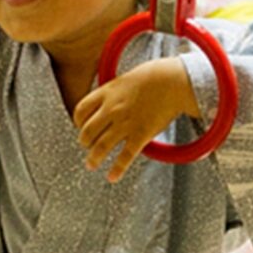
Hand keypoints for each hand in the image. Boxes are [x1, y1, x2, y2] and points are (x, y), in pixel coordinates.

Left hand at [73, 58, 201, 182]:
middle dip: (84, 141)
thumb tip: (110, 98)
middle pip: (87, 131)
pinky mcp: (140, 135)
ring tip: (91, 164)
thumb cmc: (155, 76)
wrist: (173, 81)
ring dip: (93, 158)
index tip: (81, 126)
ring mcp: (125, 123)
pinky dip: (117, 169)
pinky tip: (112, 177)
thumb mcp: (126, 78)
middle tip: (87, 146)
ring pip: (101, 146)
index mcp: (107, 92)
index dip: (78, 121)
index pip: (80, 110)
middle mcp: (112, 109)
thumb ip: (115, 91)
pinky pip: (125, 157)